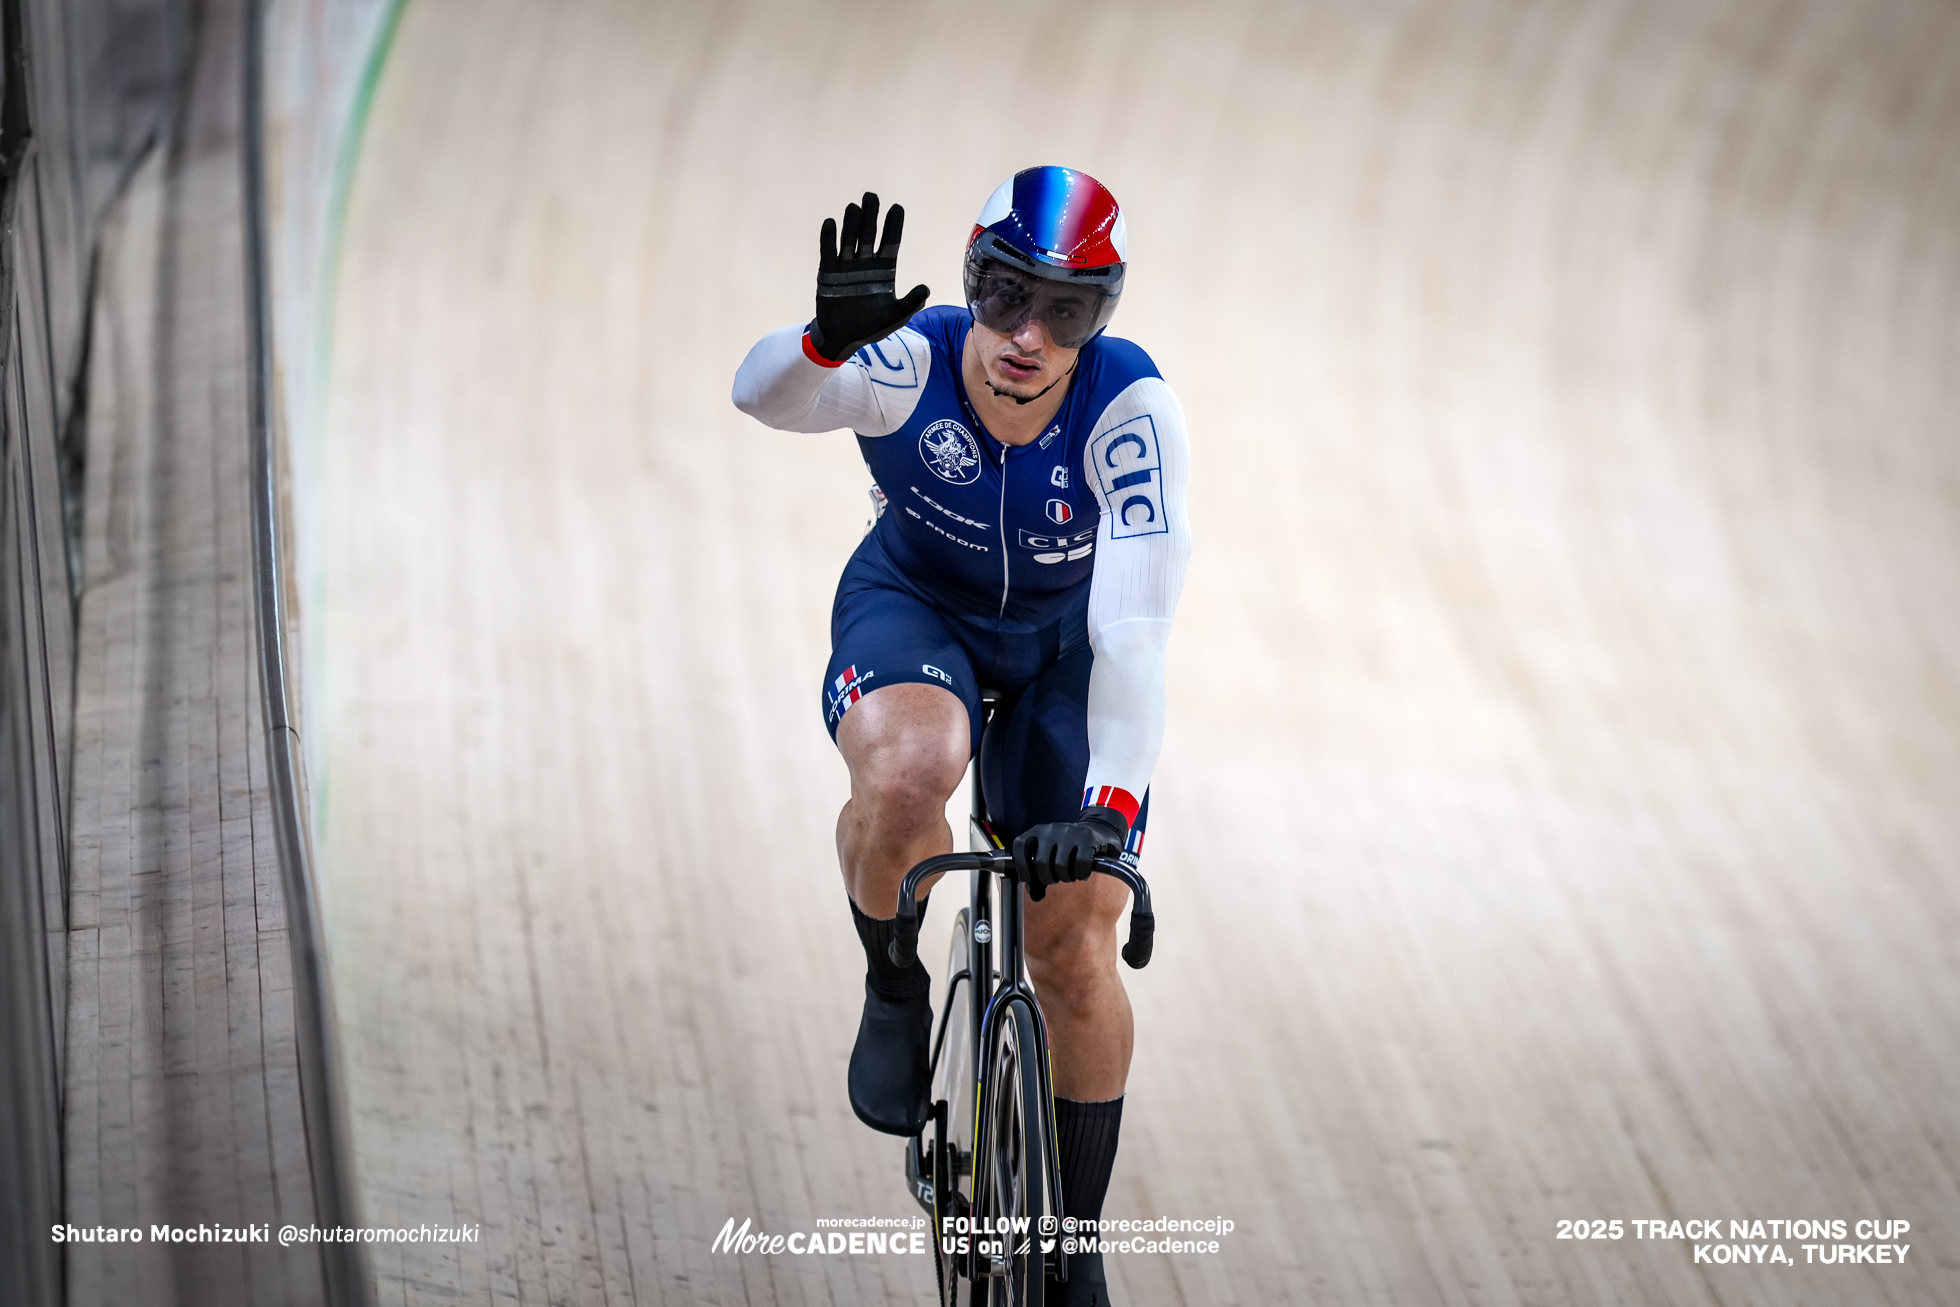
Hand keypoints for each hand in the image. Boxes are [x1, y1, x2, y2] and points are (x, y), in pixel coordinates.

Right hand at [809, 192, 930, 361]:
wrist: (843, 337)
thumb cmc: (872, 327)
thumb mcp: (896, 317)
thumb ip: (911, 303)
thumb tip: (926, 289)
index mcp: (885, 270)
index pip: (891, 242)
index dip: (893, 226)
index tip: (897, 208)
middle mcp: (866, 263)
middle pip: (869, 235)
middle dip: (871, 215)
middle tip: (871, 196)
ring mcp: (846, 266)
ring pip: (850, 239)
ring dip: (851, 223)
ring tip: (854, 207)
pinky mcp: (828, 272)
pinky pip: (828, 252)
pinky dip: (828, 238)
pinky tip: (830, 223)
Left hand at [1014, 806, 1127, 901]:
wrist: (1097, 831)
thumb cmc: (1068, 849)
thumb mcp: (1050, 858)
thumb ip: (1037, 877)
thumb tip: (1034, 896)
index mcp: (1037, 831)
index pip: (1020, 845)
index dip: (1021, 866)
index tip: (1028, 878)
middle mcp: (1051, 829)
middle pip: (1041, 862)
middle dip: (1048, 878)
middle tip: (1055, 878)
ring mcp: (1070, 832)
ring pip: (1061, 865)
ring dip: (1065, 877)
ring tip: (1069, 874)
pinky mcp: (1087, 837)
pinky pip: (1080, 864)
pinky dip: (1081, 874)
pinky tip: (1082, 873)